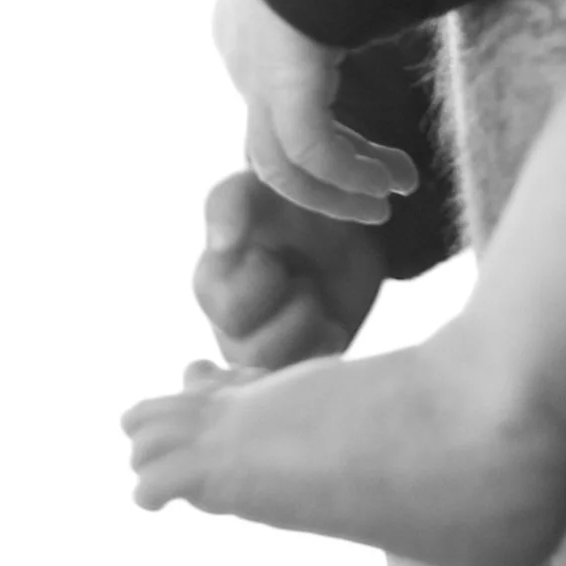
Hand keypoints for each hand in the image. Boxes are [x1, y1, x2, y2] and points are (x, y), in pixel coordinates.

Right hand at [194, 168, 390, 368]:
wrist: (351, 226)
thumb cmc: (295, 204)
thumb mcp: (265, 189)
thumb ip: (232, 203)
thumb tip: (221, 243)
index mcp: (213, 280)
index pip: (226, 306)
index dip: (262, 280)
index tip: (275, 252)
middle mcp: (229, 324)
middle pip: (247, 350)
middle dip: (290, 310)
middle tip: (303, 278)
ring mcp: (262, 348)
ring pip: (277, 370)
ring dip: (308, 326)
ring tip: (316, 297)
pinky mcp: (296, 363)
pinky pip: (305, 377)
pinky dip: (326, 346)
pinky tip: (330, 322)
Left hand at [213, 0, 415, 223]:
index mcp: (256, 18)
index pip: (278, 101)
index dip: (331, 135)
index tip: (381, 150)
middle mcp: (242, 48)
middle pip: (273, 138)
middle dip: (335, 171)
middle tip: (390, 186)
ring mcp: (252, 67)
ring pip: (282, 160)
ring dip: (339, 190)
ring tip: (389, 201)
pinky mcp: (278, 79)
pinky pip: (308, 150)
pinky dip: (346, 176)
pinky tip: (385, 187)